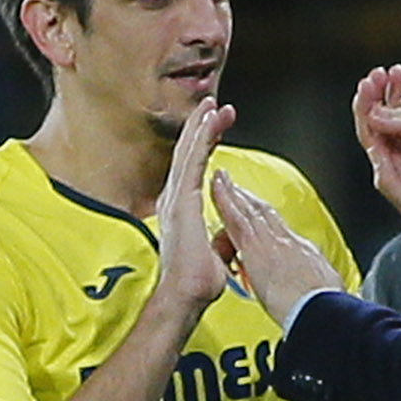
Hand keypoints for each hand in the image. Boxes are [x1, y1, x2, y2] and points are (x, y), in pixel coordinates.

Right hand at [149, 99, 236, 320]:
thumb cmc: (197, 282)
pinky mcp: (182, 201)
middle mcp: (174, 199)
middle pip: (189, 154)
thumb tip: (226, 238)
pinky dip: (201, 138)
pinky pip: (193, 162)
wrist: (185, 297)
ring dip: (201, 126)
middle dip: (202, 127)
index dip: (204, 144)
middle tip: (215, 103)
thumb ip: (219, 240)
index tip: (217, 125)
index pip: (194, 168)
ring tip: (212, 103)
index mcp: (182, 209)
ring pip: (190, 152)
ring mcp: (176, 199)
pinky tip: (208, 121)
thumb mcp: (214, 254)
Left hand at [211, 169, 344, 329]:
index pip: (280, 230)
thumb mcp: (327, 288)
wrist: (321, 308)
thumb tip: (319, 282)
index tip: (259, 211)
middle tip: (234, 185)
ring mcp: (271, 242)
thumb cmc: (325, 306)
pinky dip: (225, 202)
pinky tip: (216, 189)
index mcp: (304, 252)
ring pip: (249, 211)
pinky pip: (236, 219)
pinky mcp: (256, 249)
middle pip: (265, 213)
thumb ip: (317, 281)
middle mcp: (287, 241)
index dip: (267, 218)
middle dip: (250, 199)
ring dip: (234, 194)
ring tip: (221, 180)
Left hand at [353, 66, 400, 242]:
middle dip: (380, 93)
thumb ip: (392, 181)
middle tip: (381, 71)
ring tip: (399, 70)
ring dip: (399, 92)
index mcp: (393, 168)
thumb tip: (374, 150)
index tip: (369, 83)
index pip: (371, 132)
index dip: (366, 106)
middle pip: (385, 118)